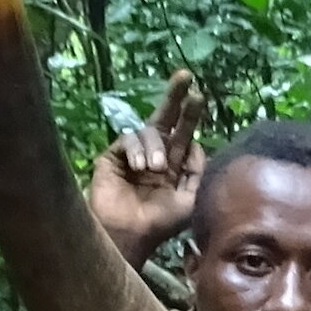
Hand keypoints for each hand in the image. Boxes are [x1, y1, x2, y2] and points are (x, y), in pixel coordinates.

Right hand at [90, 69, 204, 266]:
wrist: (130, 235)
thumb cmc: (160, 223)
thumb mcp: (189, 198)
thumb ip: (196, 171)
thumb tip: (197, 144)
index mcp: (173, 165)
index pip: (183, 134)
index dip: (190, 115)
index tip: (197, 96)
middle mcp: (153, 155)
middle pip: (165, 118)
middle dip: (175, 96)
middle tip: (186, 75)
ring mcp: (132, 155)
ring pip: (148, 131)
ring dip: (155, 147)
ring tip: (155, 169)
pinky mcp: (112, 157)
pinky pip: (128, 139)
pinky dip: (137, 151)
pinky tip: (139, 169)